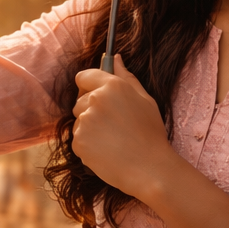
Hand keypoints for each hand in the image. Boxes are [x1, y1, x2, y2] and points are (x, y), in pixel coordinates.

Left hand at [70, 57, 178, 201]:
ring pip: (79, 121)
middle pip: (80, 100)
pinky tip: (107, 151)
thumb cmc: (151, 134)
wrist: (150, 169)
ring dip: (89, 128)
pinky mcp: (78, 141)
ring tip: (112, 139)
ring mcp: (85, 121)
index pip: (84, 76)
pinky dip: (88, 145)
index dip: (88, 85)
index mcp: (112, 86)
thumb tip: (115, 58)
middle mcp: (95, 100)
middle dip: (91, 110)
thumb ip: (126, 77)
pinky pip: (77, 139)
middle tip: (113, 124)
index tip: (94, 94)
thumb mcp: (145, 100)